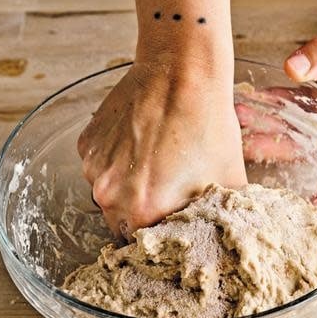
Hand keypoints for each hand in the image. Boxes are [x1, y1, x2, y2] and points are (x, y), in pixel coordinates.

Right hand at [77, 61, 246, 240]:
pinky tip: (140, 139)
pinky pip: (99, 163)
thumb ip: (217, 218)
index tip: (172, 220)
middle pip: (121, 220)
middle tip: (167, 187)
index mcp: (141, 212)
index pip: (143, 245)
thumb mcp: (229, 182)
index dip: (159, 235)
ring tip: (155, 158)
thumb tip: (225, 234)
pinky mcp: (87, 142)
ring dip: (127, 184)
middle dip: (142, 210)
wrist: (181, 72)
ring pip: (109, 190)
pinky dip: (116, 159)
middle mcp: (108, 194)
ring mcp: (93, 166)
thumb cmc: (207, 125)